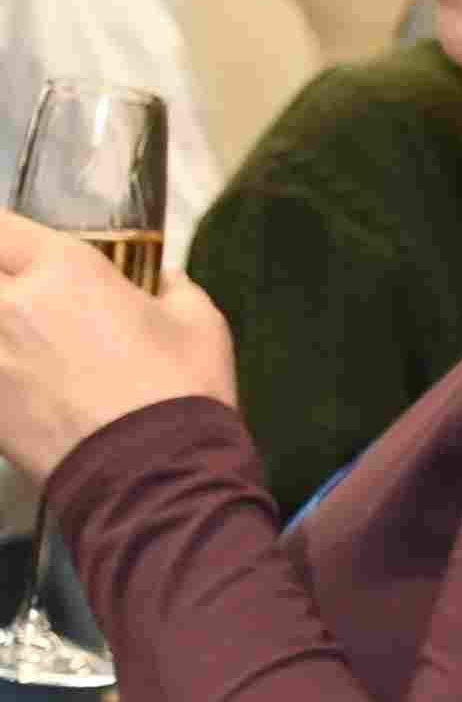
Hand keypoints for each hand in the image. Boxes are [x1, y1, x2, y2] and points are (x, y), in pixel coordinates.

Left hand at [0, 213, 232, 482]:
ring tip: (22, 341)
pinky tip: (20, 382)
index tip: (16, 249)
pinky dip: (2, 373)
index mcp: (64, 271)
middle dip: (0, 278)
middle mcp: (9, 305)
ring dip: (2, 328)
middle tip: (20, 297)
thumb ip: (176, 291)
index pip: (0, 226)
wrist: (155, 475)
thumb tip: (167, 280)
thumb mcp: (200, 326)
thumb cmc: (181, 390)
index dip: (5, 237)